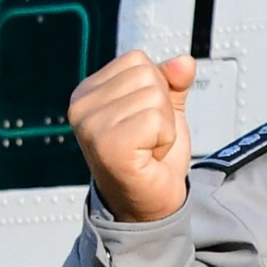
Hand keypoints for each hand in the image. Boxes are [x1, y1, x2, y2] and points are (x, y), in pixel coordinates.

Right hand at [71, 49, 194, 223]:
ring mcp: (91, 125)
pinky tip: (148, 157)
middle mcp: (82, 106)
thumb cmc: (150, 159)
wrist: (148, 206)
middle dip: (161, 108)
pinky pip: (157, 120)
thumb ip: (172, 83)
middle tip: (147, 138)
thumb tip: (184, 61)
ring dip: (164, 126)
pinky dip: (164, 140)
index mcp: (87, 92)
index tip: (143, 122)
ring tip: (147, 148)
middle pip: (147, 75)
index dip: (156, 90)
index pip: (138, 60)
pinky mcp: (108, 144)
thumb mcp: (164, 111)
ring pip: (155, 97)